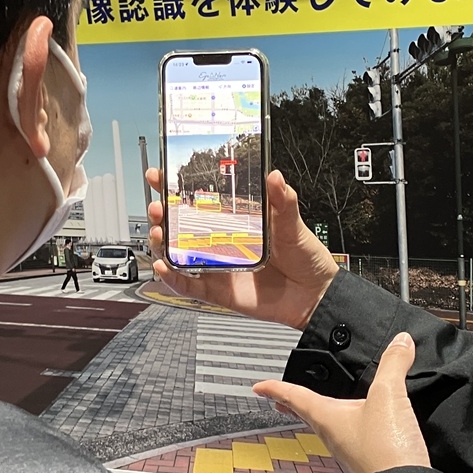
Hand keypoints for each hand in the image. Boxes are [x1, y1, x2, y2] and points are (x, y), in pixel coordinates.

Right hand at [146, 168, 338, 329]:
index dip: (176, 189)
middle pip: (180, 227)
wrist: (315, 296)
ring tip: (157, 233)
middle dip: (162, 214)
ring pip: (178, 255)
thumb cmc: (306, 259)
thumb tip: (275, 177)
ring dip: (161, 244)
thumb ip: (283, 203)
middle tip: (157, 205)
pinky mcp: (217, 291)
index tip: (161, 175)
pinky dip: (173, 279)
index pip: (200, 202)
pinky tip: (163, 267)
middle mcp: (221, 243)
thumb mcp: (293, 226)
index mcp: (235, 222)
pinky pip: (189, 286)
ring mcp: (217, 266)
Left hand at [253, 332, 430, 472]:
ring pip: (328, 424)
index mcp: (328, 418)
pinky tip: (362, 420)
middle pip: (307, 413)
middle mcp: (333, 434)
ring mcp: (349, 448)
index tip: (259, 386)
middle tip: (280, 399)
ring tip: (317, 404)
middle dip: (293, 403)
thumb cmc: (386, 451)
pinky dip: (347, 422)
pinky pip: (351, 434)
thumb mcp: (388, 396)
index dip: (275, 388)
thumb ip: (393, 365)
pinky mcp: (368, 457)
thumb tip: (400, 341)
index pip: (294, 397)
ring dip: (319, 412)